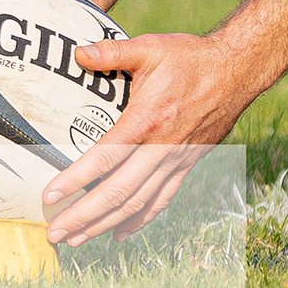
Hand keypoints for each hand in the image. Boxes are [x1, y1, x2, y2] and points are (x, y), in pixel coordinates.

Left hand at [41, 32, 252, 245]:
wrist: (237, 70)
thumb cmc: (191, 57)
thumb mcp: (151, 47)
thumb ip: (113, 52)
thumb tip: (78, 53)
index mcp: (148, 120)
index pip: (106, 156)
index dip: (76, 179)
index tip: (50, 195)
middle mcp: (162, 147)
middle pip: (118, 191)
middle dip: (84, 215)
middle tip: (55, 232)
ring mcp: (176, 160)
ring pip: (138, 202)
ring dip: (105, 224)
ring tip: (77, 239)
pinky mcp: (187, 164)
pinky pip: (162, 199)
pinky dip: (139, 220)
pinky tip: (119, 233)